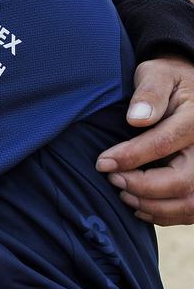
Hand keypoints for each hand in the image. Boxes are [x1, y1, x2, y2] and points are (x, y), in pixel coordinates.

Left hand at [96, 55, 193, 224]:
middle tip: (113, 179)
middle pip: (183, 182)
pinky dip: (166, 215)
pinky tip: (140, 206)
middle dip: (143, 187)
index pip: (164, 144)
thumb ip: (149, 94)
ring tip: (124, 194)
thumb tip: (137, 120)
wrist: (187, 87)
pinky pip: (193, 209)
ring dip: (154, 206)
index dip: (131, 157)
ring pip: (190, 203)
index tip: (103, 163)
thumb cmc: (167, 80)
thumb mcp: (156, 74)